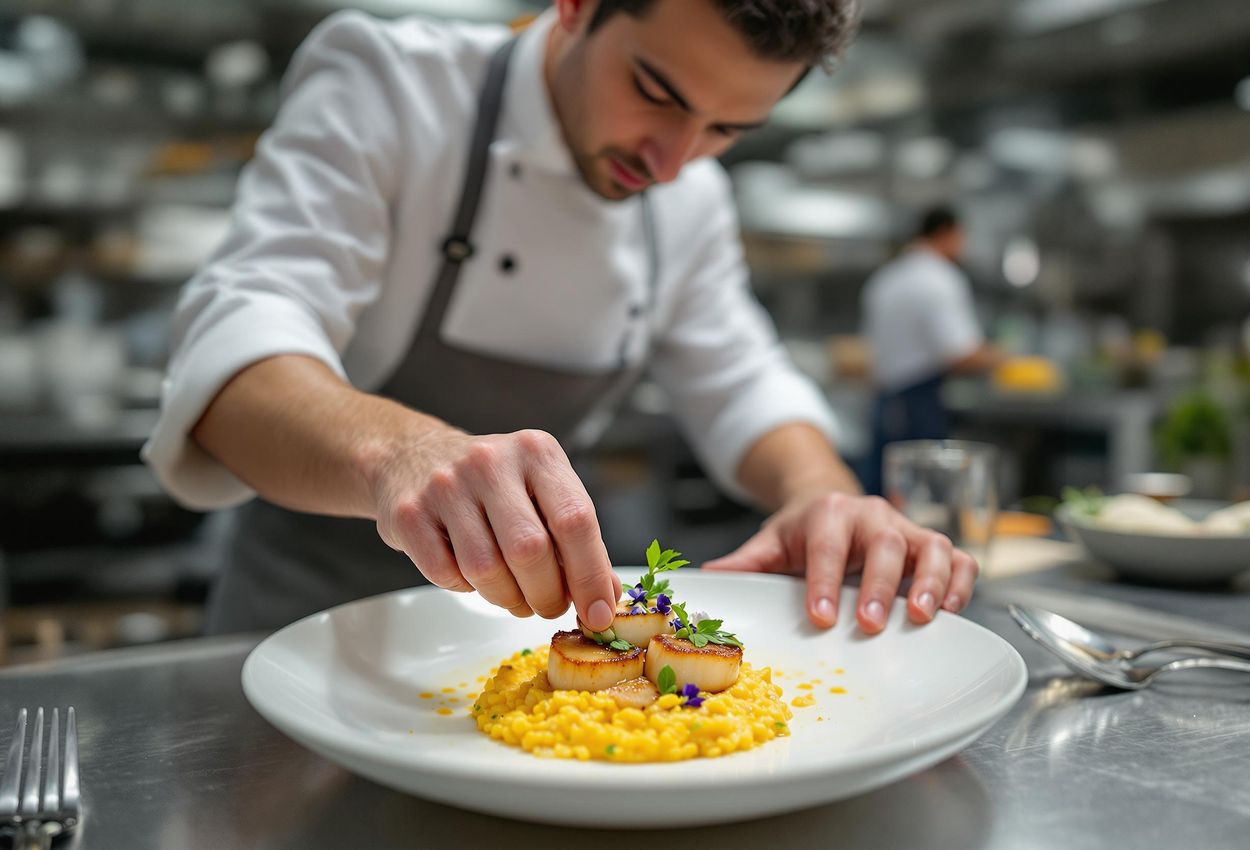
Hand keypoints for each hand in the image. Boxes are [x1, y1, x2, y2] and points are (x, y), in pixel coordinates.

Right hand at [370, 427, 620, 630]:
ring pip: (487, 569)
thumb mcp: (542, 492)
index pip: (574, 520)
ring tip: (512, 594)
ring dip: (507, 598)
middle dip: (546, 595)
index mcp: (536, 453)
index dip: (591, 575)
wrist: (412, 457)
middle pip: (530, 550)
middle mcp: (491, 462)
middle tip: (549, 605)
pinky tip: (470, 574)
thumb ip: (577, 539)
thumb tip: (606, 597)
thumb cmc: (493, 484)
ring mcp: (446, 485)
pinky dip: (465, 588)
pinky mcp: (409, 514)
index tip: (598, 614)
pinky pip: (446, 574)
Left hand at [703, 492, 977, 633]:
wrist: (832, 502)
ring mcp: (907, 529)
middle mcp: (872, 517)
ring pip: (932, 547)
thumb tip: (711, 580)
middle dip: (880, 586)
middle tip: (871, 625)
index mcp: (828, 514)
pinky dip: (961, 583)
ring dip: (930, 582)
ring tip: (922, 617)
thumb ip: (746, 563)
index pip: (827, 547)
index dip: (825, 581)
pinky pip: (959, 559)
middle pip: (885, 546)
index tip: (821, 617)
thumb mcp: (771, 542)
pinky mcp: (931, 545)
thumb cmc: (804, 531)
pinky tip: (952, 611)